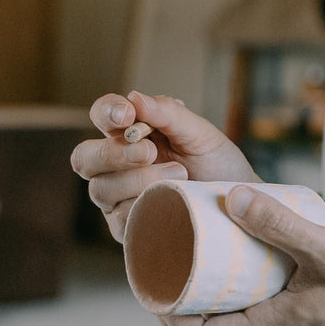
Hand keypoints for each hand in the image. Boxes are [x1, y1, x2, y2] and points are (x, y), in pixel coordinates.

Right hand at [72, 91, 256, 242]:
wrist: (240, 207)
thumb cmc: (216, 165)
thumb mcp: (201, 134)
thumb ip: (169, 114)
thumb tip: (134, 97)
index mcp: (130, 133)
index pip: (102, 115)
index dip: (107, 111)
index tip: (128, 114)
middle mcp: (115, 165)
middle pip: (84, 157)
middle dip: (113, 152)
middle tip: (150, 151)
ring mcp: (117, 198)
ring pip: (101, 188)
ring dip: (138, 179)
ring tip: (179, 174)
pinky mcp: (126, 227)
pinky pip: (119, 218)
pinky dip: (144, 206)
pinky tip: (169, 200)